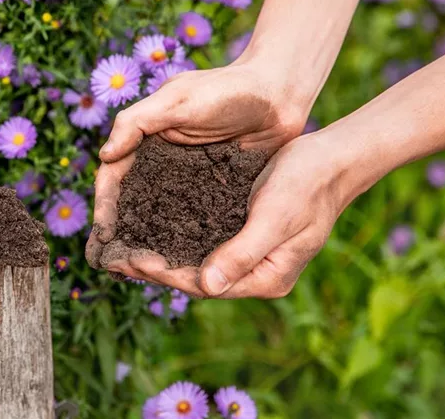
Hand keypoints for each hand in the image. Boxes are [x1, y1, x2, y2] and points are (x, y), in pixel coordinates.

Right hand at [87, 59, 311, 270]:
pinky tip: (181, 264)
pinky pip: (193, 220)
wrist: (280, 96)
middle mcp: (161, 164)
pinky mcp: (214, 193)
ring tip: (142, 271)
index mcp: (145, 140)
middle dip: (121, 231)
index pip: (114, 176)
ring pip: (160, 216)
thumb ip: (138, 122)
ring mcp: (188, 181)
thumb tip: (104, 155)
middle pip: (131, 202)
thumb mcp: (178, 100)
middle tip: (113, 262)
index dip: (105, 205)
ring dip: (149, 241)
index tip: (101, 234)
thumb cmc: (227, 89)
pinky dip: (183, 240)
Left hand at [96, 131, 358, 298]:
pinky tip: (146, 228)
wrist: (330, 158)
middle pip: (194, 277)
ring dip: (158, 254)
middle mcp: (253, 273)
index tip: (133, 263)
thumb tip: (206, 286)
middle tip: (114, 258)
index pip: (205, 286)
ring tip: (120, 248)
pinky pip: (199, 240)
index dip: (167, 276)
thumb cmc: (308, 185)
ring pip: (193, 260)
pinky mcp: (237, 232)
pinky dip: (172, 236)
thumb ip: (242, 253)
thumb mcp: (275, 218)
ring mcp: (245, 254)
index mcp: (265, 278)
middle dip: (154, 269)